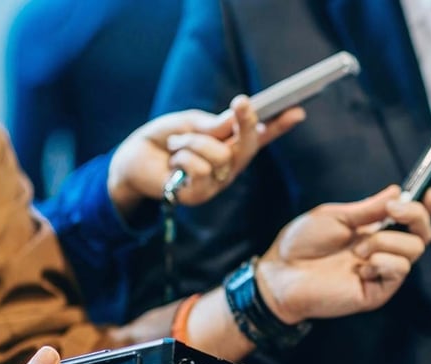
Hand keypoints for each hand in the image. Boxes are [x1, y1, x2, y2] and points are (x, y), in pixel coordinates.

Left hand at [108, 95, 304, 214]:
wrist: (133, 160)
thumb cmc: (165, 139)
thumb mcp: (189, 123)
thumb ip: (212, 125)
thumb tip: (232, 122)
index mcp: (231, 145)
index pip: (260, 135)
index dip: (279, 125)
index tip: (297, 111)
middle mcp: (230, 166)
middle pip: (249, 145)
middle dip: (247, 122)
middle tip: (242, 102)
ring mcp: (217, 182)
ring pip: (220, 154)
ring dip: (192, 141)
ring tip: (176, 144)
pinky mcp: (200, 195)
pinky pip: (200, 168)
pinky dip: (183, 156)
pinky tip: (173, 162)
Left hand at [256, 185, 430, 324]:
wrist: (280, 273)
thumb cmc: (301, 244)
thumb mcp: (336, 216)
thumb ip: (368, 208)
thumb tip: (396, 191)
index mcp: (374, 232)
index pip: (410, 221)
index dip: (425, 207)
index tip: (430, 192)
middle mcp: (383, 252)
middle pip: (423, 234)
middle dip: (415, 215)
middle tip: (392, 210)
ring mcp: (381, 273)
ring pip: (414, 250)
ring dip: (385, 241)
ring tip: (357, 249)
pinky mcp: (378, 292)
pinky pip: (399, 270)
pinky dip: (381, 262)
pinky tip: (359, 268)